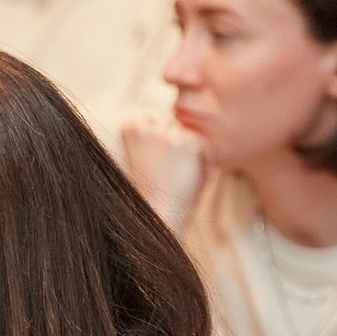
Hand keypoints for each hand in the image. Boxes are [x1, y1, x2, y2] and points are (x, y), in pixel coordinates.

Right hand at [119, 116, 207, 230]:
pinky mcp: (189, 143)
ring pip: (189, 137)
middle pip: (172, 128)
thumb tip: (179, 121)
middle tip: (171, 175)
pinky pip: (206, 146)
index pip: (152, 121)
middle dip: (176, 147)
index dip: (159, 143)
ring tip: (180, 179)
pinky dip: (205, 162)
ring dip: (191, 155)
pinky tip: (192, 179)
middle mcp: (148, 128)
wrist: (158, 215)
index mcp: (130, 130)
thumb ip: (153, 140)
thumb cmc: (149, 196)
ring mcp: (169, 134)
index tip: (156, 163)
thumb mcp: (141, 160)